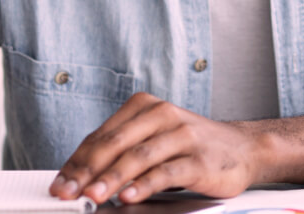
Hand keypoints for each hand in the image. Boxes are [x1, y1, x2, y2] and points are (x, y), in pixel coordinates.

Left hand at [49, 92, 268, 203]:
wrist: (244, 149)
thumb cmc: (191, 146)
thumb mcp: (154, 140)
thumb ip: (122, 152)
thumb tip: (81, 177)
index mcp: (145, 106)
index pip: (101, 136)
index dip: (76, 162)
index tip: (59, 184)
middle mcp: (162, 115)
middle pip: (116, 144)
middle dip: (87, 171)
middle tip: (67, 191)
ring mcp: (183, 135)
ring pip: (138, 157)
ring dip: (111, 178)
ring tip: (92, 196)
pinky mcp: (199, 158)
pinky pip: (166, 172)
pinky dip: (144, 185)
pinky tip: (127, 196)